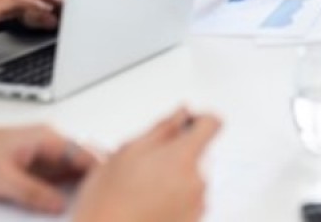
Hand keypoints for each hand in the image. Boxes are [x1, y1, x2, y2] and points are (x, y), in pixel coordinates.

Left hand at [0, 119, 98, 214]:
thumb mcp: (1, 179)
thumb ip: (33, 193)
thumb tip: (59, 206)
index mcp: (46, 138)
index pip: (85, 155)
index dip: (101, 174)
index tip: (107, 193)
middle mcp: (49, 143)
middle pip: (83, 164)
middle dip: (94, 182)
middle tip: (99, 203)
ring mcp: (44, 156)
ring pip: (73, 173)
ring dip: (81, 189)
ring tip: (88, 206)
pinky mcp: (36, 168)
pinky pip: (59, 180)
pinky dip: (66, 192)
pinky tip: (70, 205)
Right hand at [74, 108, 221, 221]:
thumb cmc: (109, 202)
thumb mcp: (128, 152)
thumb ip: (162, 129)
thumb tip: (181, 114)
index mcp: (183, 157)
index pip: (212, 124)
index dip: (200, 119)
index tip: (187, 122)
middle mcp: (197, 181)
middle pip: (197, 155)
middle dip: (175, 154)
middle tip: (144, 165)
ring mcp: (196, 206)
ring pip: (191, 179)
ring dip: (173, 179)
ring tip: (140, 190)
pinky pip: (188, 202)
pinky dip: (173, 200)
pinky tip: (147, 205)